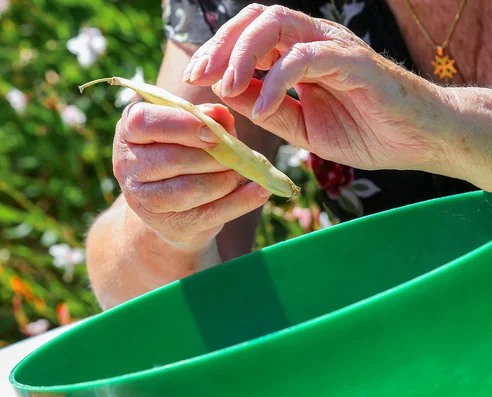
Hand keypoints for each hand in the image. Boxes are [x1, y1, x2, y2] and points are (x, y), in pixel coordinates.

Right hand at [113, 100, 271, 251]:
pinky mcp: (169, 226)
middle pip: (172, 159)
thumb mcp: (190, 132)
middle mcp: (127, 166)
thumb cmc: (183, 157)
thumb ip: (207, 119)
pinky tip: (260, 192)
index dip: (182, 125)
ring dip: (224, 179)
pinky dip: (240, 202)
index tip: (213, 130)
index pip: (144, 122)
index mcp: (129, 132)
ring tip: (242, 171)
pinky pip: (210, 213)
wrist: (173, 210)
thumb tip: (222, 114)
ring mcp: (144, 201)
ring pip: (188, 189)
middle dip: (211, 156)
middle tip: (236, 152)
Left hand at [184, 4, 455, 175]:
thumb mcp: (303, 128)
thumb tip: (228, 97)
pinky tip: (260, 109)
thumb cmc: (365, 132)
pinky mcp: (353, 61)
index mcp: (300, 54)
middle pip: (256, 19)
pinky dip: (277, 80)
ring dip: (243, 54)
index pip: (251, 36)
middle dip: (221, 45)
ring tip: (224, 87)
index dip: (219, 52)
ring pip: (277, 25)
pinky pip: (306, 58)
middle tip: (198, 75)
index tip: (194, 79)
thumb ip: (270, 110)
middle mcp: (313, 42)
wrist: (416, 141)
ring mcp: (334, 47)